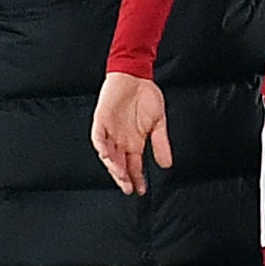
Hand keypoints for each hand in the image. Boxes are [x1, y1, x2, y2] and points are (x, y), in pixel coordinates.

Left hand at [91, 71, 172, 195]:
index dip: (137, 179)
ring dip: (112, 165)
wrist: (136, 74)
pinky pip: (98, 137)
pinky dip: (101, 146)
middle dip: (123, 177)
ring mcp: (110, 131)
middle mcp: (120, 140)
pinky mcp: (101, 120)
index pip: (134, 166)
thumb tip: (167, 164)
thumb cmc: (146, 96)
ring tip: (119, 175)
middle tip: (128, 187)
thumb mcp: (159, 122)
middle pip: (119, 164)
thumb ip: (161, 143)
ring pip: (107, 154)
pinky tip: (106, 154)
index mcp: (134, 142)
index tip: (141, 190)